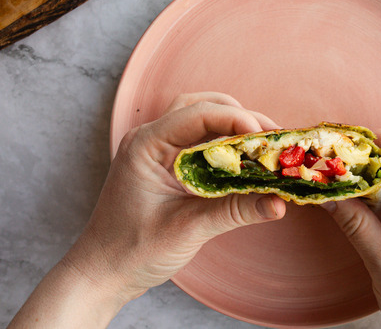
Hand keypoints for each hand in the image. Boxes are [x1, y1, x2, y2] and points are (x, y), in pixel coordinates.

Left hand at [9, 92, 286, 327]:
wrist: (101, 274)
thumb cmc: (133, 251)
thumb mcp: (189, 229)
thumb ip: (235, 210)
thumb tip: (279, 202)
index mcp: (146, 144)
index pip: (199, 114)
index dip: (237, 120)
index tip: (266, 137)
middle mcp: (149, 139)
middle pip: (201, 106)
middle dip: (240, 117)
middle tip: (272, 139)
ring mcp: (154, 150)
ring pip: (199, 119)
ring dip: (231, 126)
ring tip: (262, 145)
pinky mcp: (162, 165)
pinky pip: (196, 141)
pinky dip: (221, 144)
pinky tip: (242, 159)